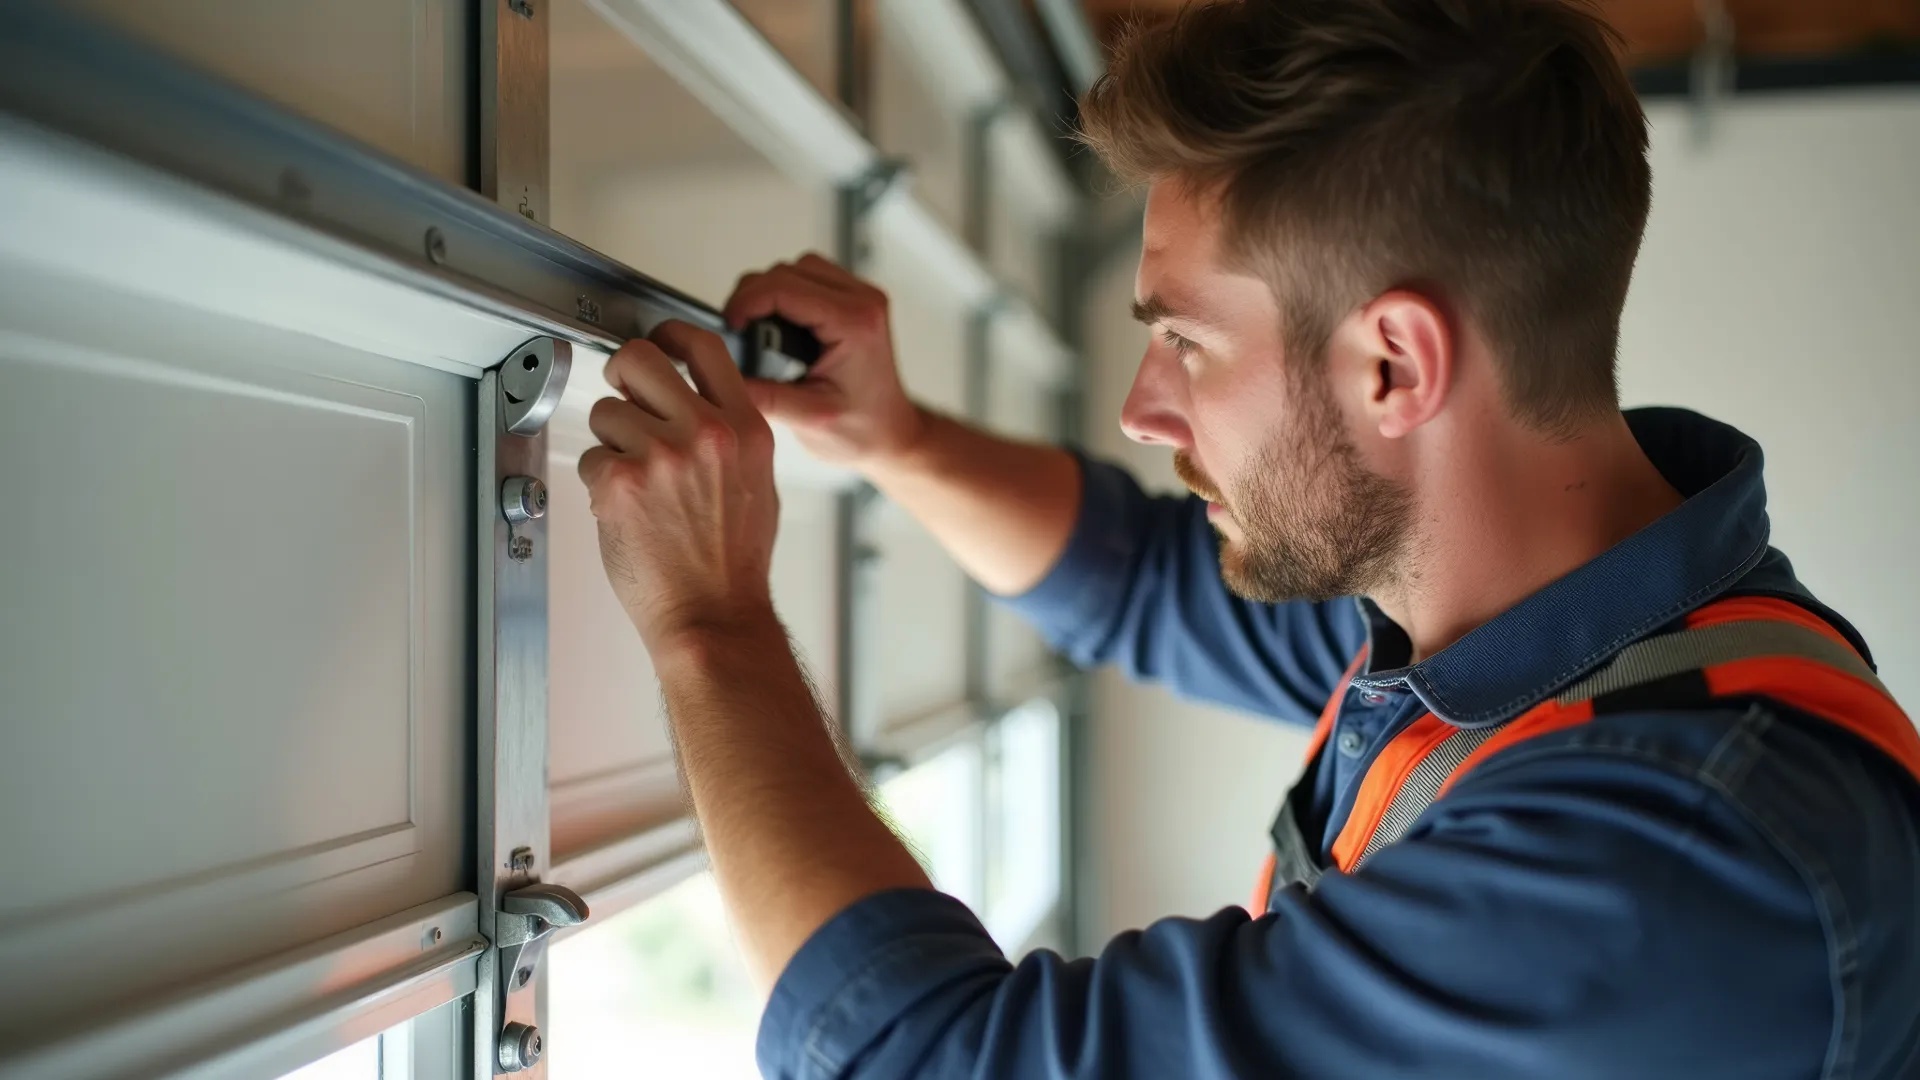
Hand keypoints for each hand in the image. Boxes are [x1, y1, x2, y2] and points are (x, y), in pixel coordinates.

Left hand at [577, 321, 779, 652]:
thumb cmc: (734, 562)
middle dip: (623, 376)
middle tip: (624, 399)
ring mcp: (662, 454)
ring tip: (638, 484)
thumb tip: (696, 401)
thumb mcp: (757, 482)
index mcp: (745, 428)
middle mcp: (706, 432)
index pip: (702, 347)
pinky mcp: (621, 481)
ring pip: (607, 412)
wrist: (714, 614)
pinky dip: (600, 482)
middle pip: (640, 359)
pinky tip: (626, 510)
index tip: (658, 341)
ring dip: (611, 443)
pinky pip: (591, 457)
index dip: (670, 336)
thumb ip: (731, 433)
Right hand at [723, 253, 925, 467]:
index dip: (746, 301)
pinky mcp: (854, 302)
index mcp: (856, 325)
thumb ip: (764, 397)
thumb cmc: (864, 430)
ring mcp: (861, 298)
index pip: (785, 288)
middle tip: (737, 329)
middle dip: (754, 296)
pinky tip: (778, 324)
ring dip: (770, 292)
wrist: (891, 435)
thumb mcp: (809, 419)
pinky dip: (786, 294)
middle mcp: (863, 303)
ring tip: (755, 326)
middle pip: (788, 270)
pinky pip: (811, 278)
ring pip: (798, 268)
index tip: (729, 325)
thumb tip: (724, 376)